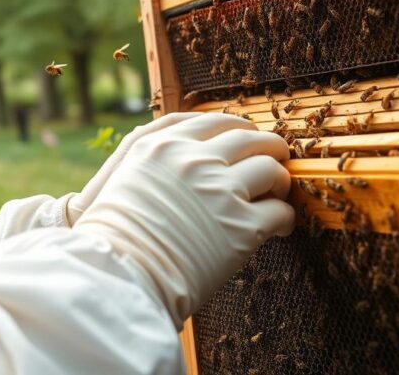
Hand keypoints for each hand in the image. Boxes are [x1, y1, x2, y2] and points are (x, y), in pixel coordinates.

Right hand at [73, 113, 293, 325]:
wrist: (116, 277)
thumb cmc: (115, 236)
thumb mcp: (125, 177)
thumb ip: (158, 159)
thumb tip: (193, 156)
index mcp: (163, 145)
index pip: (215, 121)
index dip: (238, 129)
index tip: (247, 139)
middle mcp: (194, 160)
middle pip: (249, 137)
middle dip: (267, 148)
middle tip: (274, 162)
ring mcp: (221, 191)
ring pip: (271, 169)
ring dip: (279, 182)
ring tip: (277, 196)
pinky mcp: (242, 226)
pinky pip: (280, 212)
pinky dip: (284, 219)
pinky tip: (278, 227)